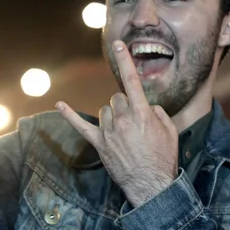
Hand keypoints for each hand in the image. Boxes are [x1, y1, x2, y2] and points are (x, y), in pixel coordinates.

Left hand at [56, 40, 178, 205]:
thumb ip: (158, 113)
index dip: (125, 60)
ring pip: (105, 111)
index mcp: (142, 113)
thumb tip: (148, 108)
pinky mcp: (99, 143)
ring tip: (123, 133)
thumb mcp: (170, 131)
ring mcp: (109, 131)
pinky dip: (69, 115)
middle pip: (116, 98)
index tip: (118, 44)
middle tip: (133, 124)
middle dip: (124, 106)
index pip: (132, 81)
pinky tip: (59, 105)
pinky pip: (81, 126)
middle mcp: (123, 119)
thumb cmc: (163, 158)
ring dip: (112, 117)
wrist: (152, 185)